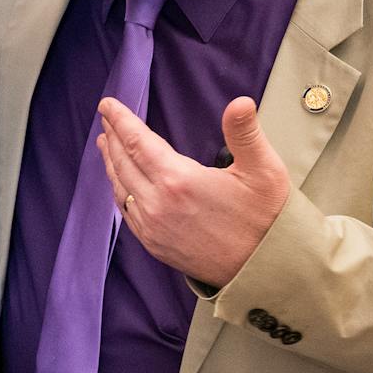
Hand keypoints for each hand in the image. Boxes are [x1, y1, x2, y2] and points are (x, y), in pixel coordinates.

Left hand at [97, 95, 289, 288]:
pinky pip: (126, 211)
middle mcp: (157, 204)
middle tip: (106, 117)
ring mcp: (152, 227)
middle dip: (113, 137)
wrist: (263, 270)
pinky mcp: (154, 244)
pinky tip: (120, 182)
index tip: (107, 104)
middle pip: (123, 163)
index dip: (121, 120)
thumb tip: (240, 102)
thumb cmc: (266, 218)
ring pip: (121, 187)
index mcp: (179, 180)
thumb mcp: (264, 170)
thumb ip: (245, 133)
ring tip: (106, 143)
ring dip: (111, 163)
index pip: (137, 142)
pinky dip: (119, 189)